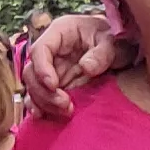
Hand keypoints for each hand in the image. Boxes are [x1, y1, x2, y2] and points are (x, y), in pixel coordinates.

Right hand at [12, 13, 126, 120]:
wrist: (117, 46)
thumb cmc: (113, 38)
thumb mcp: (112, 41)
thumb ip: (102, 53)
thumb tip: (86, 67)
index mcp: (59, 32)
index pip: (40, 50)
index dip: (41, 69)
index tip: (53, 85)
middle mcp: (50, 51)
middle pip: (32, 72)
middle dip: (44, 91)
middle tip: (65, 104)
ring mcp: (50, 68)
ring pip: (34, 87)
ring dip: (45, 102)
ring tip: (66, 111)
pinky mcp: (55, 84)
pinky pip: (39, 96)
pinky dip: (41, 107)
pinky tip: (45, 117)